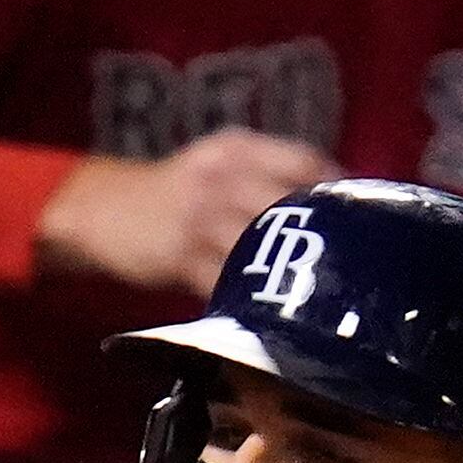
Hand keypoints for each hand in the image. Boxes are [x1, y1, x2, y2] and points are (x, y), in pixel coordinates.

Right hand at [33, 131, 337, 290]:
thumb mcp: (217, 166)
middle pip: (291, 205)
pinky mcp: (180, 257)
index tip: (364, 220)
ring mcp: (200, 217)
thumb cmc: (174, 194)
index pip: (305, 161)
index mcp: (238, 148)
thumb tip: (335, 208)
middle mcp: (222, 176)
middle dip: (326, 236)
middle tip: (357, 265)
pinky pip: (228, 282)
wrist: (98, 209)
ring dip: (294, 274)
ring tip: (323, 297)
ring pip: (263, 246)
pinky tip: (273, 313)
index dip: (340, 192)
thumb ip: (267, 176)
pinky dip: (252, 299)